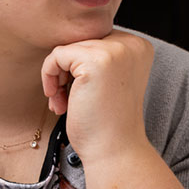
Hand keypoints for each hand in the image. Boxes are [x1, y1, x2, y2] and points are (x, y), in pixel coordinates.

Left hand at [39, 30, 154, 164]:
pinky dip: (49, 77)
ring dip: (57, 76)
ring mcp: (115, 50)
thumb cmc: (108, 121)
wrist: (115, 150)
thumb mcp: (110, 79)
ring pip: (67, 47)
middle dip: (68, 71)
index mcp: (139, 46)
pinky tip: (58, 100)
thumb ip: (100, 55)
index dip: (80, 65)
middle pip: (80, 41)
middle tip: (67, 100)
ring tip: (63, 102)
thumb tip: (68, 39)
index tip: (79, 92)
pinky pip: (56, 56)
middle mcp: (132, 44)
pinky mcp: (95, 60)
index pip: (95, 39)